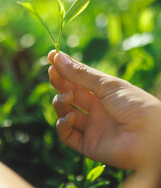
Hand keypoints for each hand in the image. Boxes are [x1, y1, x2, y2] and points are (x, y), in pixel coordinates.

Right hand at [48, 50, 160, 171]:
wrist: (152, 138)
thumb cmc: (136, 105)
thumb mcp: (107, 85)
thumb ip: (80, 74)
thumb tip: (57, 57)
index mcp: (104, 94)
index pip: (78, 80)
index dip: (64, 70)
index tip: (51, 57)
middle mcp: (97, 110)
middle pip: (69, 95)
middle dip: (59, 83)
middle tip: (52, 73)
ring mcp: (92, 128)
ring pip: (65, 113)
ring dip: (61, 102)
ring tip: (67, 97)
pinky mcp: (88, 145)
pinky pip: (67, 135)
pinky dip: (63, 125)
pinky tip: (70, 116)